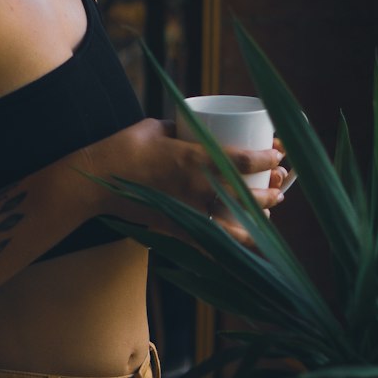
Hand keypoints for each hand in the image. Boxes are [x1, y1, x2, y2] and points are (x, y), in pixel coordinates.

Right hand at [85, 118, 286, 243]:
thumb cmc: (125, 146)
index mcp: (192, 156)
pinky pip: (208, 244)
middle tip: (280, 186)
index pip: (240, 159)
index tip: (279, 155)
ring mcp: (185, 210)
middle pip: (245, 195)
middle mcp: (194, 186)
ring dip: (257, 222)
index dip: (266, 159)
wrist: (96, 179)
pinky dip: (230, 250)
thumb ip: (183, 127)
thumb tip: (202, 125)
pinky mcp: (175, 227)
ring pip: (233, 223)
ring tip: (271, 215)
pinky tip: (246, 252)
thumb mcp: (158, 126)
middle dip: (269, 192)